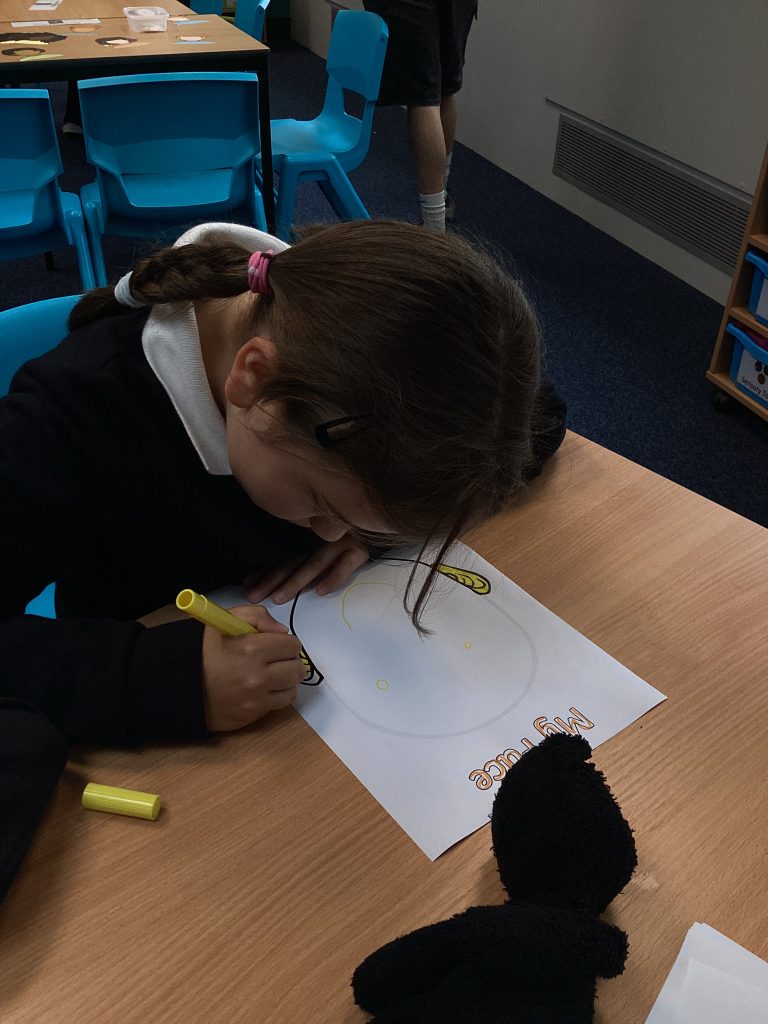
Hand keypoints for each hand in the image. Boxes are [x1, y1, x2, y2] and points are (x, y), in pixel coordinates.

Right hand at [201, 603, 304, 730]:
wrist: (180, 684)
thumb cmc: (204, 649)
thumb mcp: (225, 620)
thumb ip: (258, 616)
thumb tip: (283, 631)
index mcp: (251, 649)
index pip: (293, 646)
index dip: (286, 643)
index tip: (277, 644)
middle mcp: (257, 677)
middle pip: (297, 669)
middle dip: (290, 662)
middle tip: (277, 660)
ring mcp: (255, 699)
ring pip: (292, 690)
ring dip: (286, 681)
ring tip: (272, 675)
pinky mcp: (251, 715)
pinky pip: (278, 705)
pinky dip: (276, 696)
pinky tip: (264, 689)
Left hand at [244, 537, 370, 605]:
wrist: (376, 520)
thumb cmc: (344, 534)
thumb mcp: (317, 537)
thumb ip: (296, 550)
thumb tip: (261, 572)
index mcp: (307, 537)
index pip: (282, 556)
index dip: (265, 570)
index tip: (247, 584)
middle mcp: (320, 539)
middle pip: (293, 561)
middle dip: (273, 580)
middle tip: (255, 597)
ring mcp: (340, 544)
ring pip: (314, 564)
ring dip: (296, 581)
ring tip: (280, 598)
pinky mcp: (359, 551)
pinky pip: (345, 566)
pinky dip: (333, 577)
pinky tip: (321, 592)